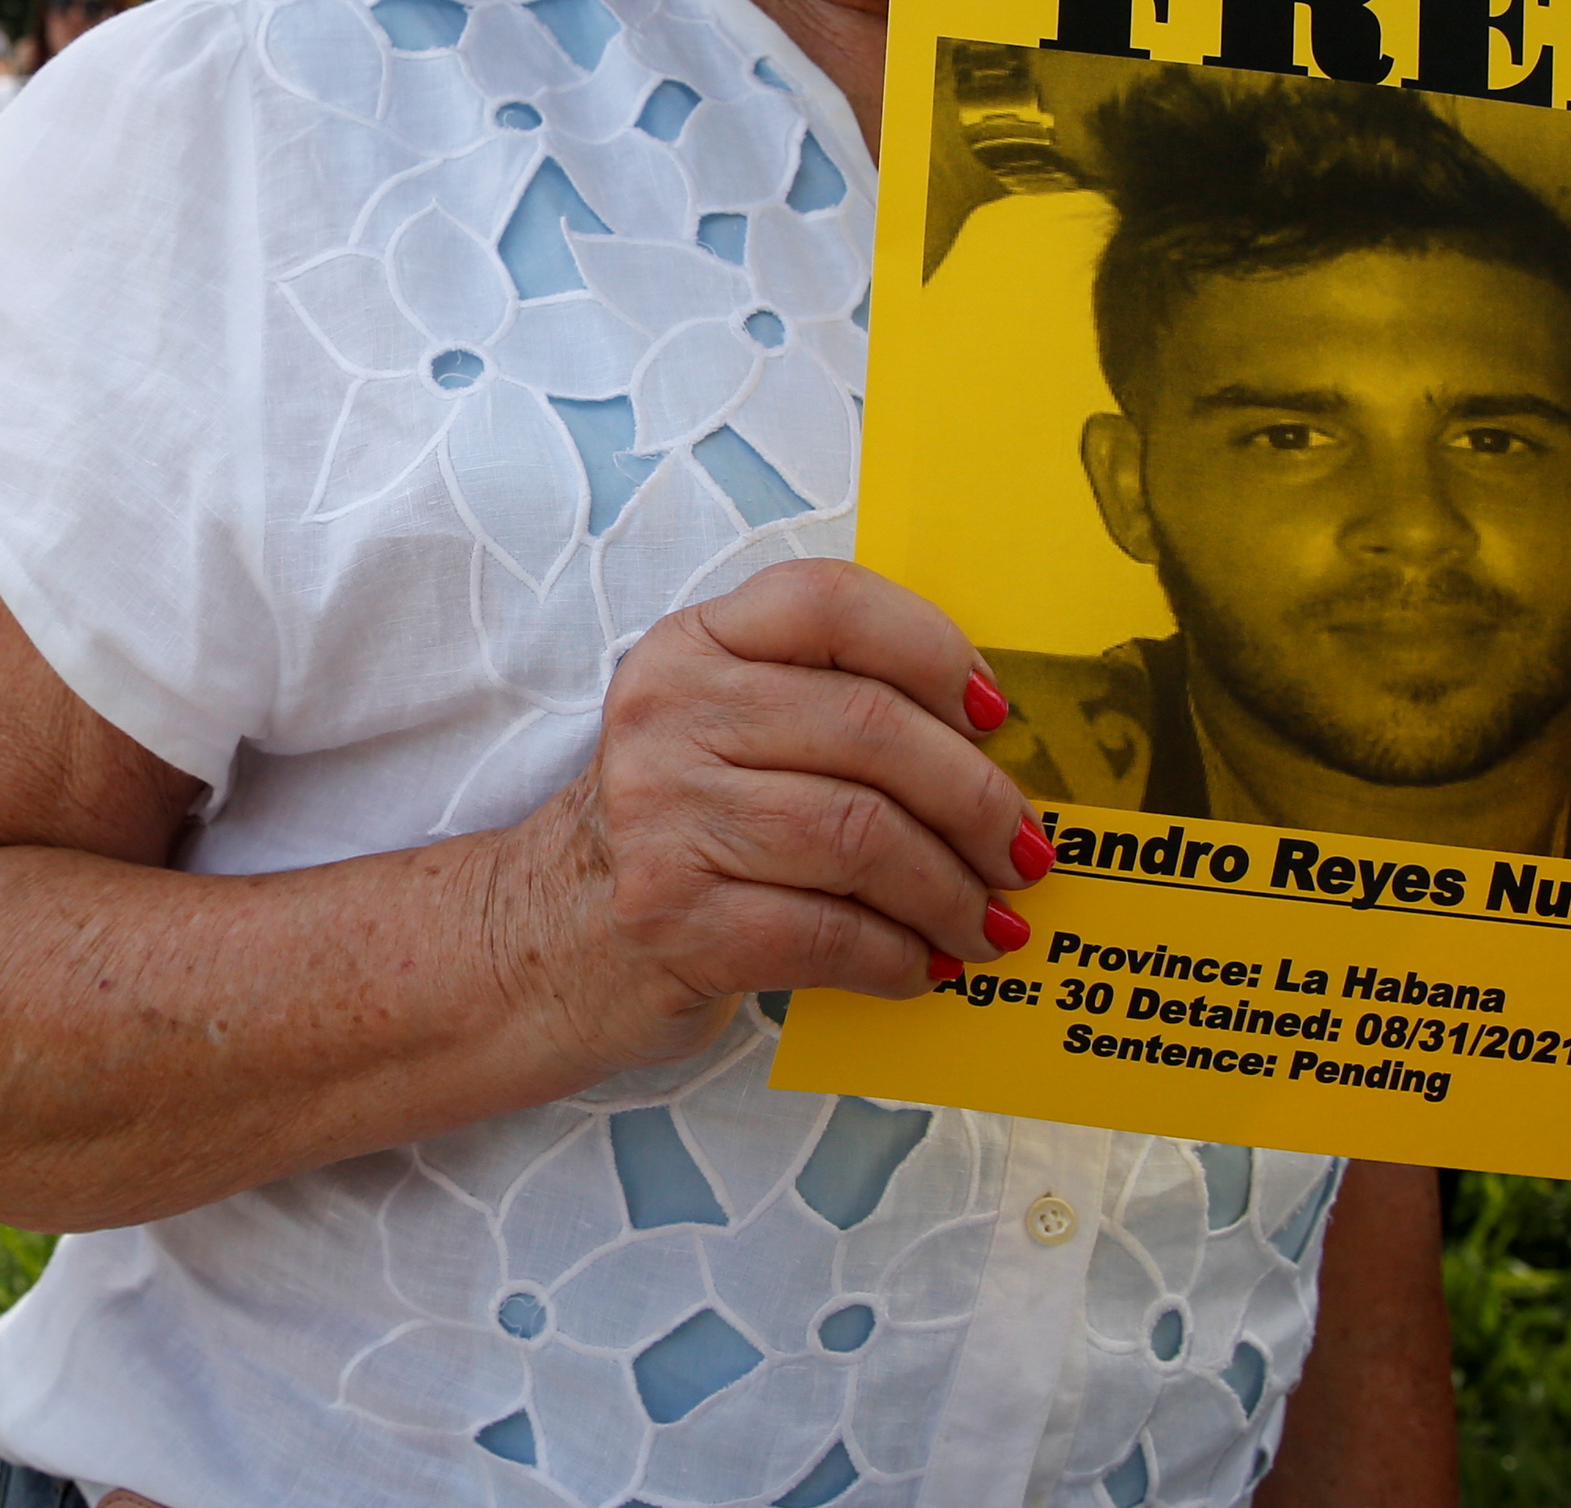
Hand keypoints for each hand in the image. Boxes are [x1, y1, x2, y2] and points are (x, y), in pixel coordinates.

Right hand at [488, 560, 1039, 1078]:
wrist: (546, 939)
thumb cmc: (676, 831)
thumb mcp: (722, 733)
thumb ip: (824, 708)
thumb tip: (992, 748)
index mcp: (692, 646)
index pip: (830, 602)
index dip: (932, 649)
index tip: (993, 716)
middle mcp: (669, 715)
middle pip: (870, 729)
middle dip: (976, 799)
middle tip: (1024, 852)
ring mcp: (663, 816)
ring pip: (861, 835)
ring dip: (949, 892)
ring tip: (984, 924)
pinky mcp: (672, 917)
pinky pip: (827, 932)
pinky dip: (897, 957)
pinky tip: (920, 967)